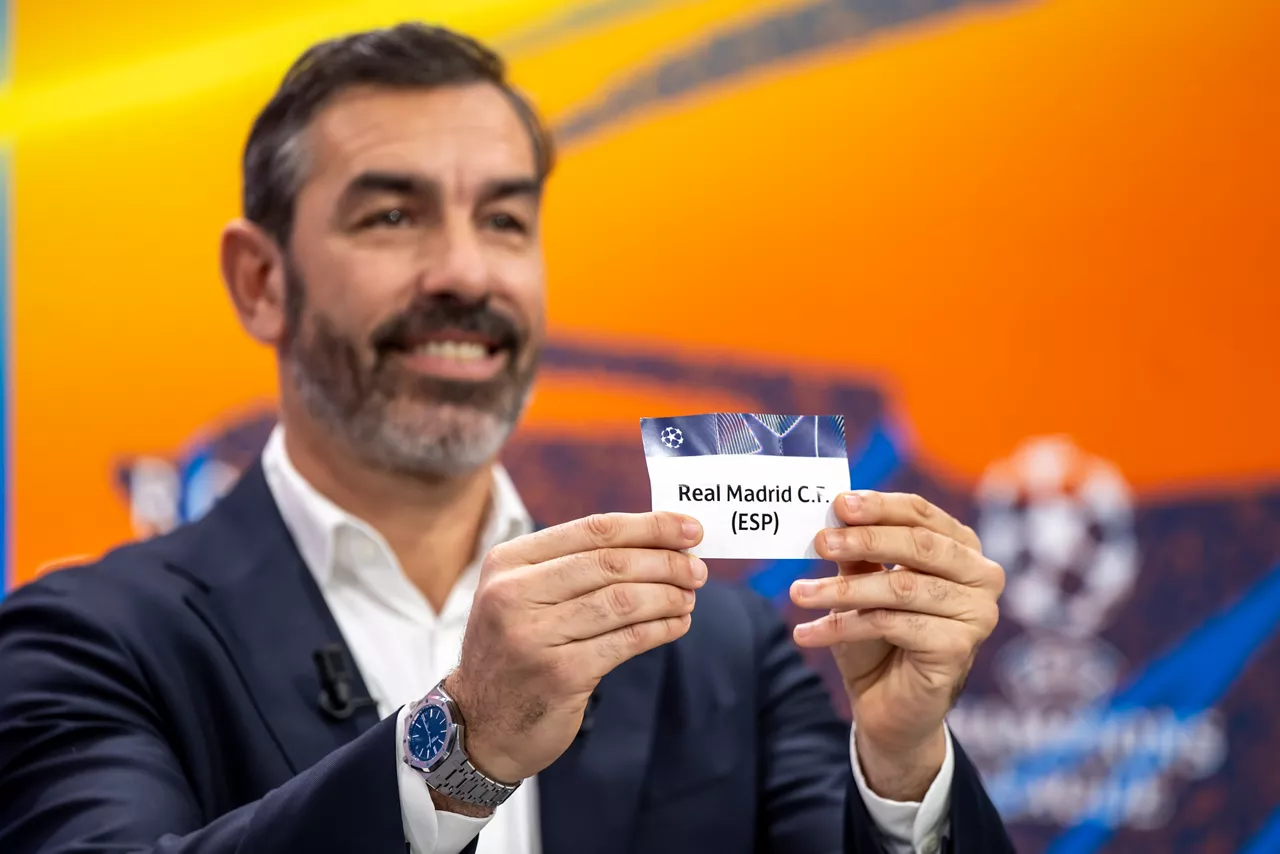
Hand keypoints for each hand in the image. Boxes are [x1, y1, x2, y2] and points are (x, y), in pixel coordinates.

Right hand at [446, 512, 705, 785]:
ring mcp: (534, 636)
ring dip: (667, 596)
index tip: (689, 529)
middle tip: (697, 568)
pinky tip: (676, 625)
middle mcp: (514, 594)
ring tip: (689, 597)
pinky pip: (626, 641)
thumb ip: (574, 565)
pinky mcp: (559, 675)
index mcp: (507, 562)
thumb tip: (658, 541)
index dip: (649, 526)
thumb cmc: (515, 650)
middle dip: (665, 562)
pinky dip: (660, 629)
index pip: (592, 529)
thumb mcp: (522, 596)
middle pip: (610, 563)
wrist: (478, 725)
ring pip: (622, 601)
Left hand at [789, 491, 1003, 797]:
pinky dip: (843, 627)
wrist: (886, 703)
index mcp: (962, 548)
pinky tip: (808, 632)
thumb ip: (859, 551)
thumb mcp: (864, 585)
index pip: (921, 514)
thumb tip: (836, 514)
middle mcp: (981, 577)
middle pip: (919, 545)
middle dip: (864, 540)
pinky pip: (892, 625)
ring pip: (901, 588)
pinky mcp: (958, 648)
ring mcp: (976, 613)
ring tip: (797, 593)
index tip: (838, 504)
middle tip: (820, 543)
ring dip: (842, 590)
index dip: (879, 506)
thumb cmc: (879, 636)